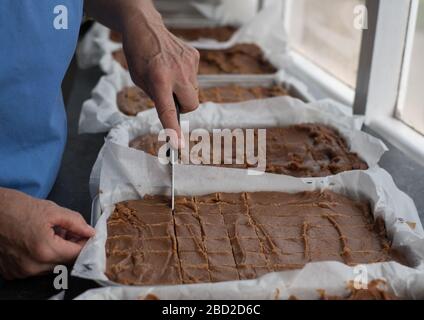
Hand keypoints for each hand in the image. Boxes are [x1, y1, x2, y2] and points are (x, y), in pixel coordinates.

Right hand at [0, 188, 94, 279]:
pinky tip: (38, 242)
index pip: (77, 254)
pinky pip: (35, 268)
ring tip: (51, 234)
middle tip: (68, 231)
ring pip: (51, 266)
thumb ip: (75, 222)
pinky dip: (42, 257)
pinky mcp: (12, 272)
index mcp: (45, 250)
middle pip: (65, 262)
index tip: (86, 234)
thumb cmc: (18, 208)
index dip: (84, 243)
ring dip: (57, 252)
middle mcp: (33, 266)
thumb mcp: (52, 210)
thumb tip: (90, 232)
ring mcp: (21, 271)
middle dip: (71, 247)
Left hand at [121, 7, 199, 146]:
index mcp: (159, 80)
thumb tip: (173, 111)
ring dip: (183, 90)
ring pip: (193, 91)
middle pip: (192, 105)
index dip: (173, 130)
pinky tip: (174, 65)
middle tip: (170, 97)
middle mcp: (177, 73)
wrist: (145, 27)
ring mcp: (189, 64)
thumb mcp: (140, 81)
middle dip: (183, 106)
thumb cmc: (139, 56)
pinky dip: (185, 76)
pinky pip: (194, 77)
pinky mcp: (194, 56)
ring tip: (168, 74)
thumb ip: (157, 97)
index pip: (168, 111)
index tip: (179, 145)